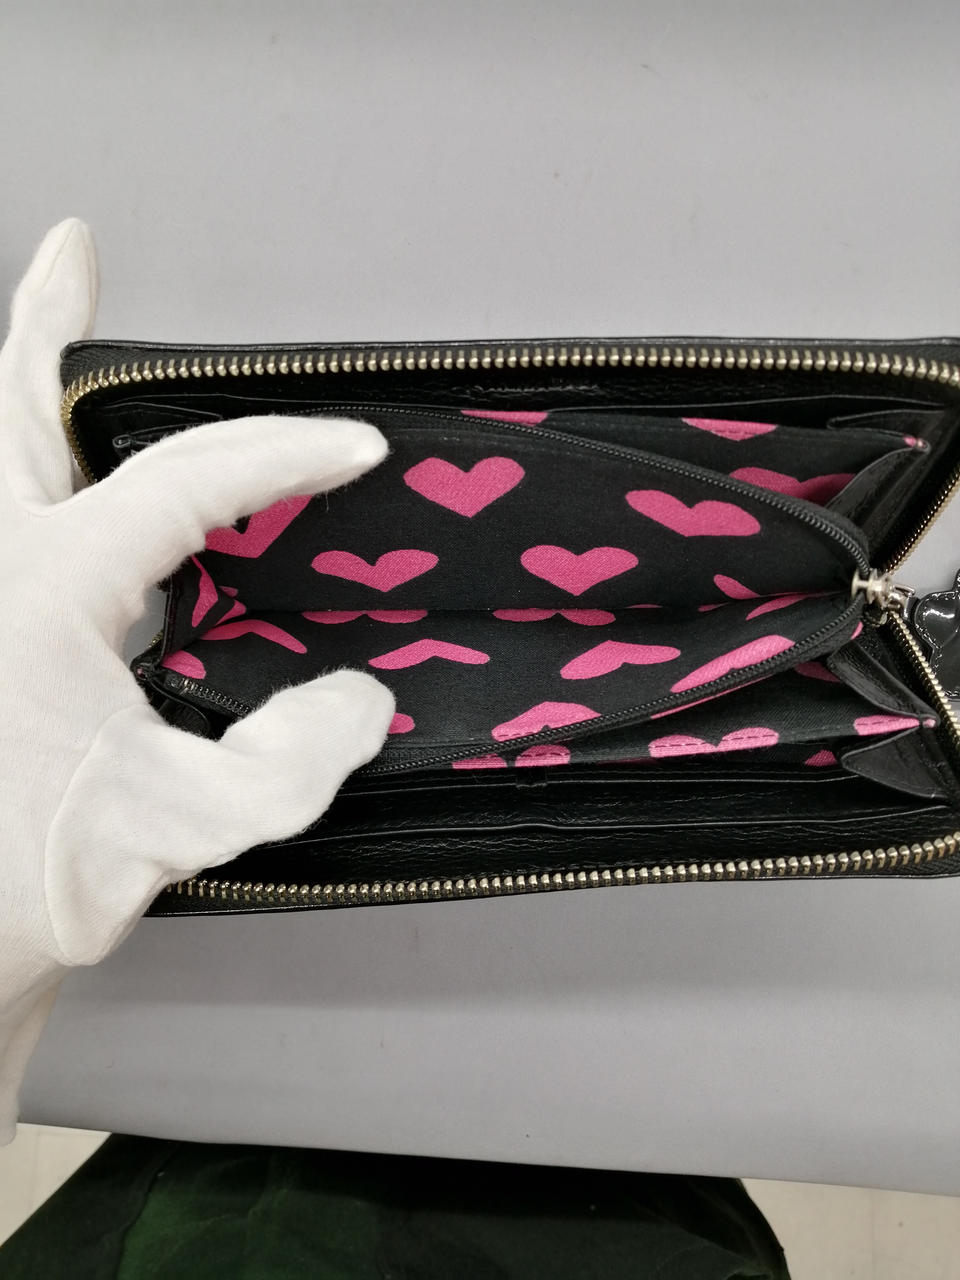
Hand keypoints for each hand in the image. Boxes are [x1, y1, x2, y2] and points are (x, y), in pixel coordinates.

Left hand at [0, 221, 394, 1138]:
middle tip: (75, 256)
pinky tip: (60, 485)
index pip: (185, 481)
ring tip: (53, 327)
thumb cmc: (30, 885)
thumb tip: (359, 700)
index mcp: (43, 589)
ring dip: (22, 385)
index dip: (282, 453)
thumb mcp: (181, 827)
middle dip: (48, 324)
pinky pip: (9, 520)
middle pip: (12, 407)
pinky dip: (30, 477)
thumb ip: (288, 762)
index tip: (352, 447)